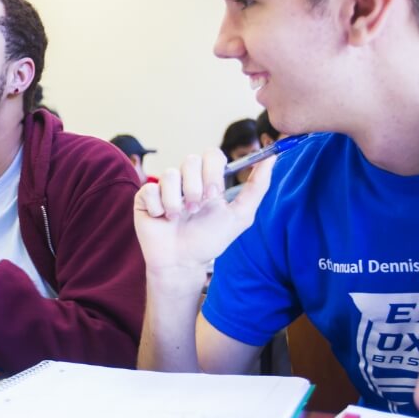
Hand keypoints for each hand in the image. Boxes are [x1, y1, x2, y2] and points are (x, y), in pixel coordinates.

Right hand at [133, 148, 275, 289]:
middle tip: (197, 208)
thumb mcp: (240, 215)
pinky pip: (150, 190)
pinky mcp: (145, 197)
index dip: (213, 171)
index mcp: (207, 179)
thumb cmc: (209, 240)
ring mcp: (164, 187)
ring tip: (179, 218)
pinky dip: (159, 209)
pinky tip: (163, 219)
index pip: (212, 154)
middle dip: (196, 187)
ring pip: (170, 175)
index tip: (215, 194)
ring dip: (177, 202)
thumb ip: (258, 186)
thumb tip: (273, 157)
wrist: (183, 263)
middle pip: (190, 159)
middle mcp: (186, 179)